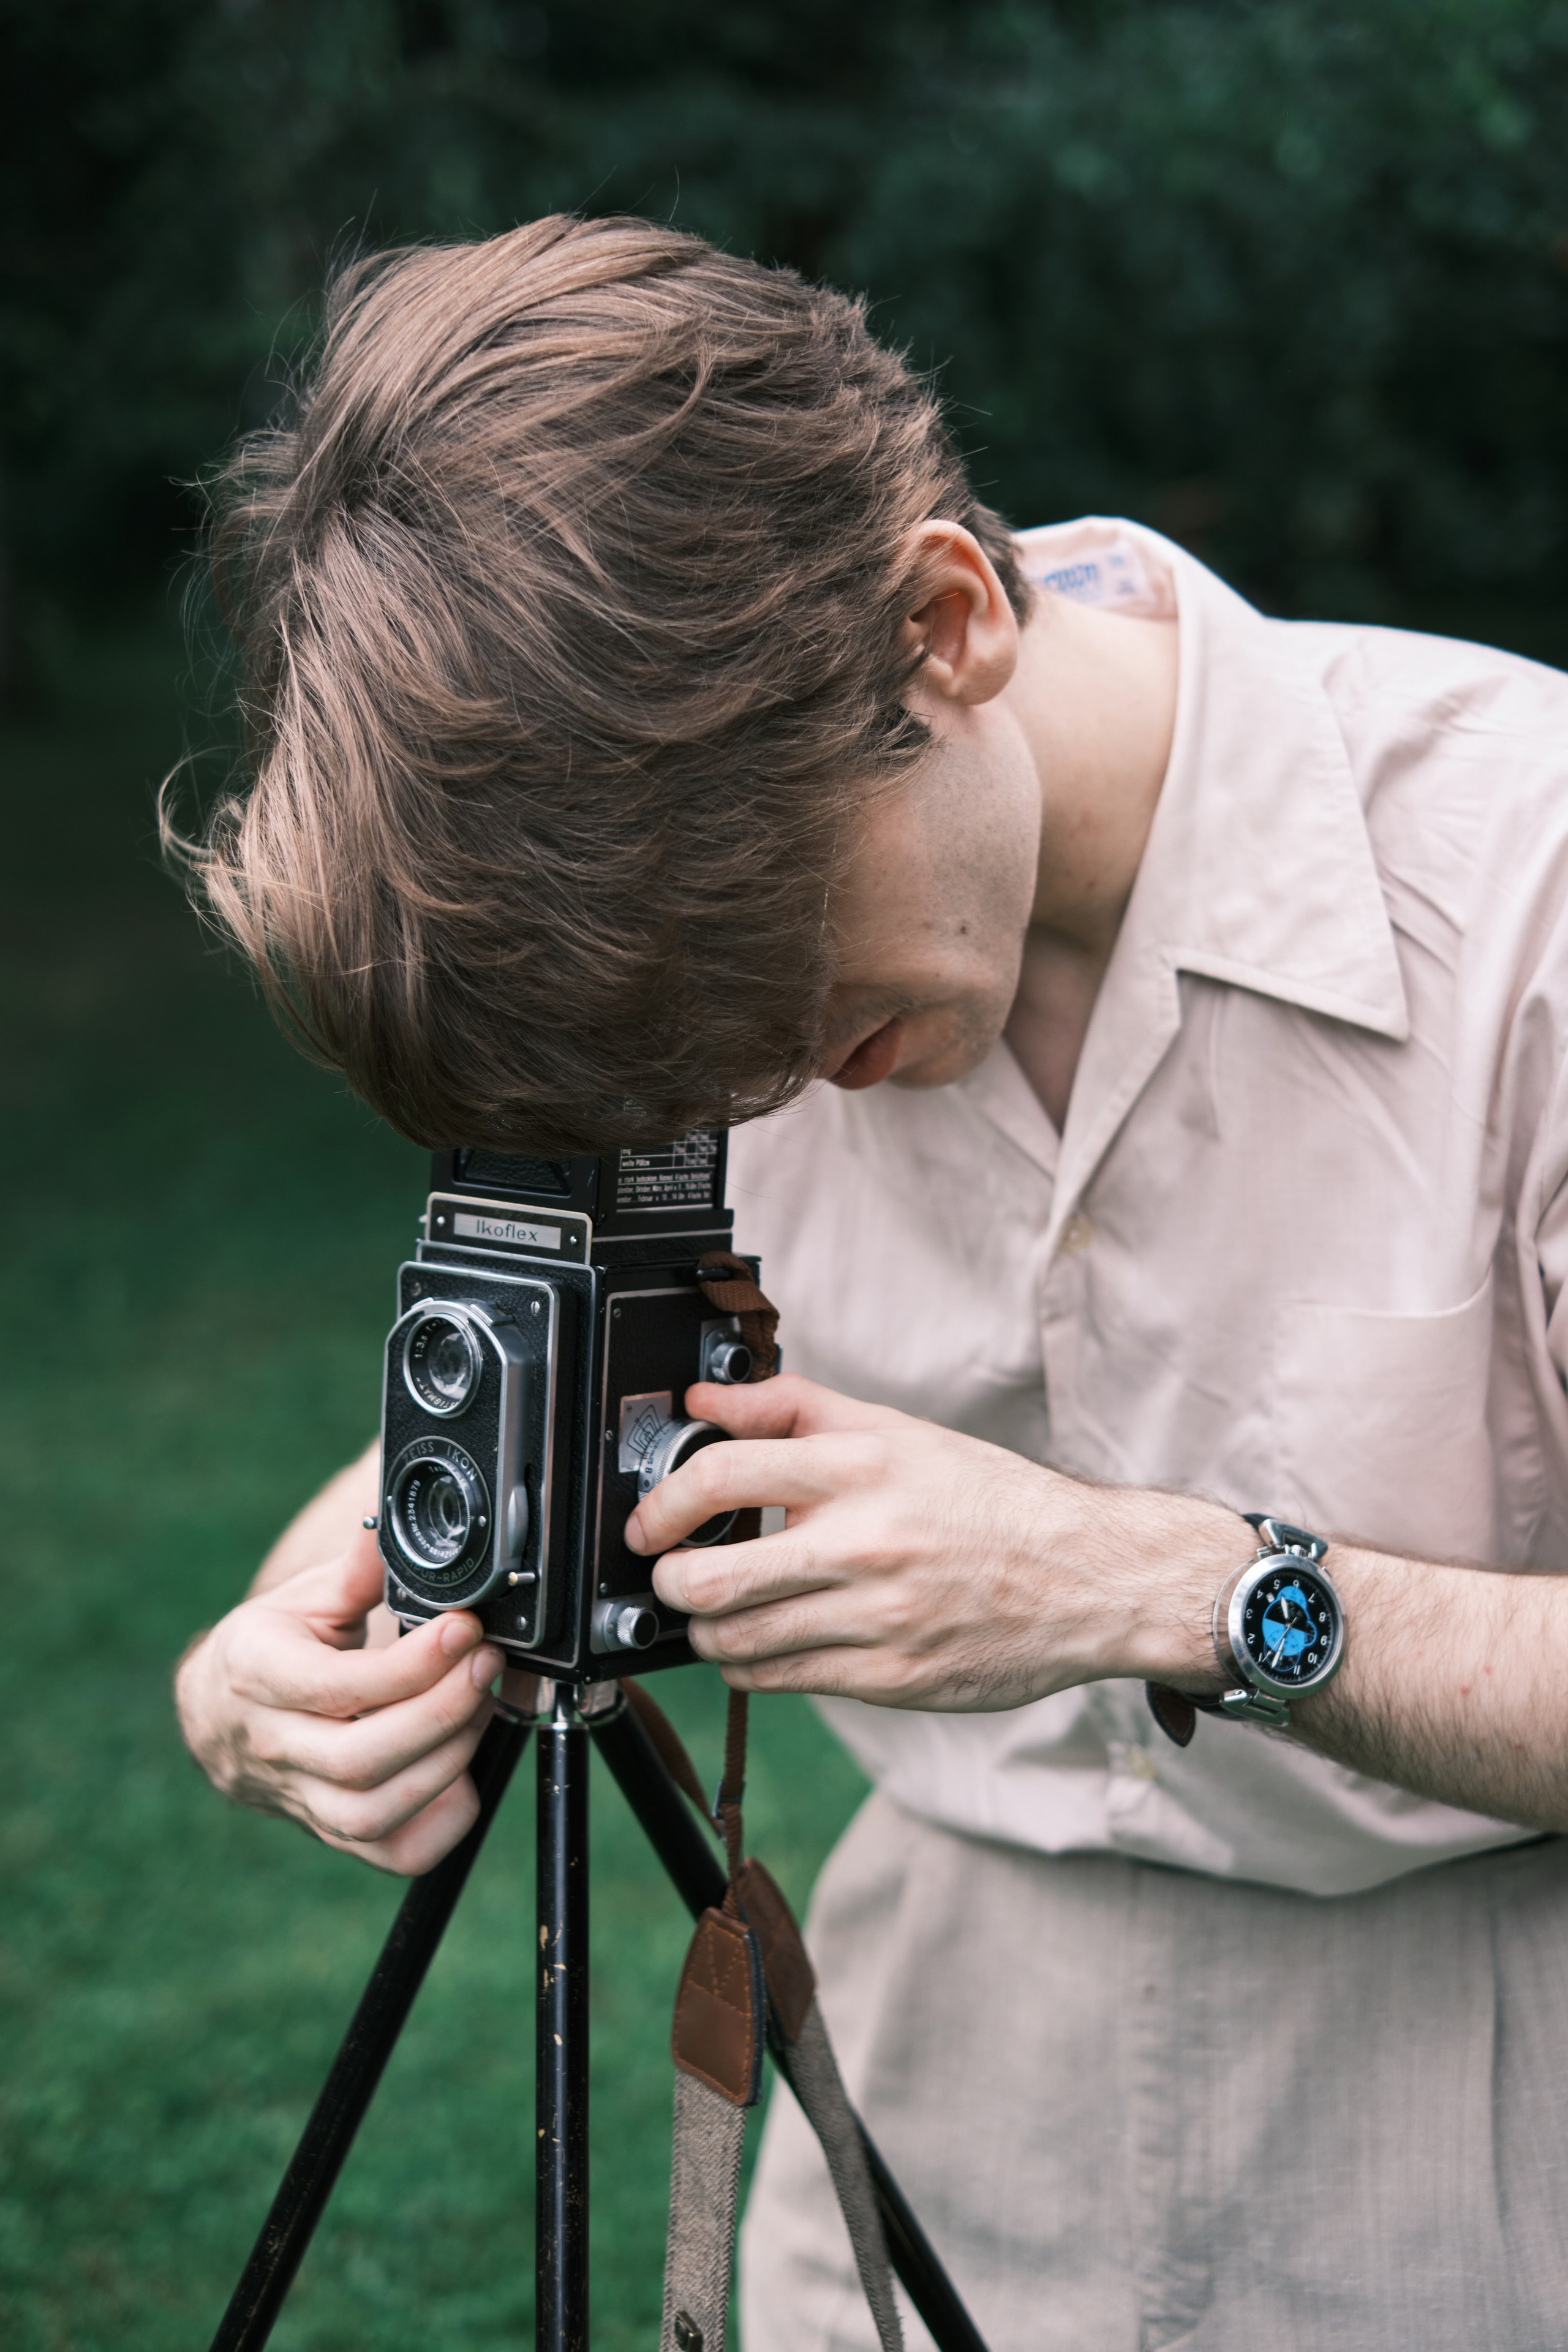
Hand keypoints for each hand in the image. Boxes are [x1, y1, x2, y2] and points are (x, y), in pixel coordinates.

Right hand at [175, 1525, 503, 1873]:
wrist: (219, 1718)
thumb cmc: (269, 1650)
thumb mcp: (303, 1600)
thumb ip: (357, 1571)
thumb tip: (391, 1526)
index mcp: (258, 1675)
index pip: (340, 1686)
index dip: (413, 1664)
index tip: (464, 1628)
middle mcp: (274, 1746)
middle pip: (361, 1758)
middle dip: (441, 1713)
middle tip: (485, 1665)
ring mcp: (301, 1798)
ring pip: (373, 1811)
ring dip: (445, 1763)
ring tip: (479, 1708)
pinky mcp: (331, 1832)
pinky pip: (391, 1853)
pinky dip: (441, 1826)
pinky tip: (465, 1776)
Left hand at [625, 1375, 1234, 1709]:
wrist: (1088, 1578)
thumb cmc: (988, 1501)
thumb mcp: (895, 1431)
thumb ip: (794, 1409)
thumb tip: (704, 1401)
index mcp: (861, 1469)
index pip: (724, 1475)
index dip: (663, 1502)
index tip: (647, 1520)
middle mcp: (864, 1543)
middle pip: (711, 1578)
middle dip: (668, 1582)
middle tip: (667, 1575)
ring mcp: (877, 1618)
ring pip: (737, 1642)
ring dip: (704, 1631)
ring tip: (712, 1614)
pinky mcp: (890, 1677)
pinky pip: (782, 1682)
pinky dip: (750, 1668)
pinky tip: (759, 1647)